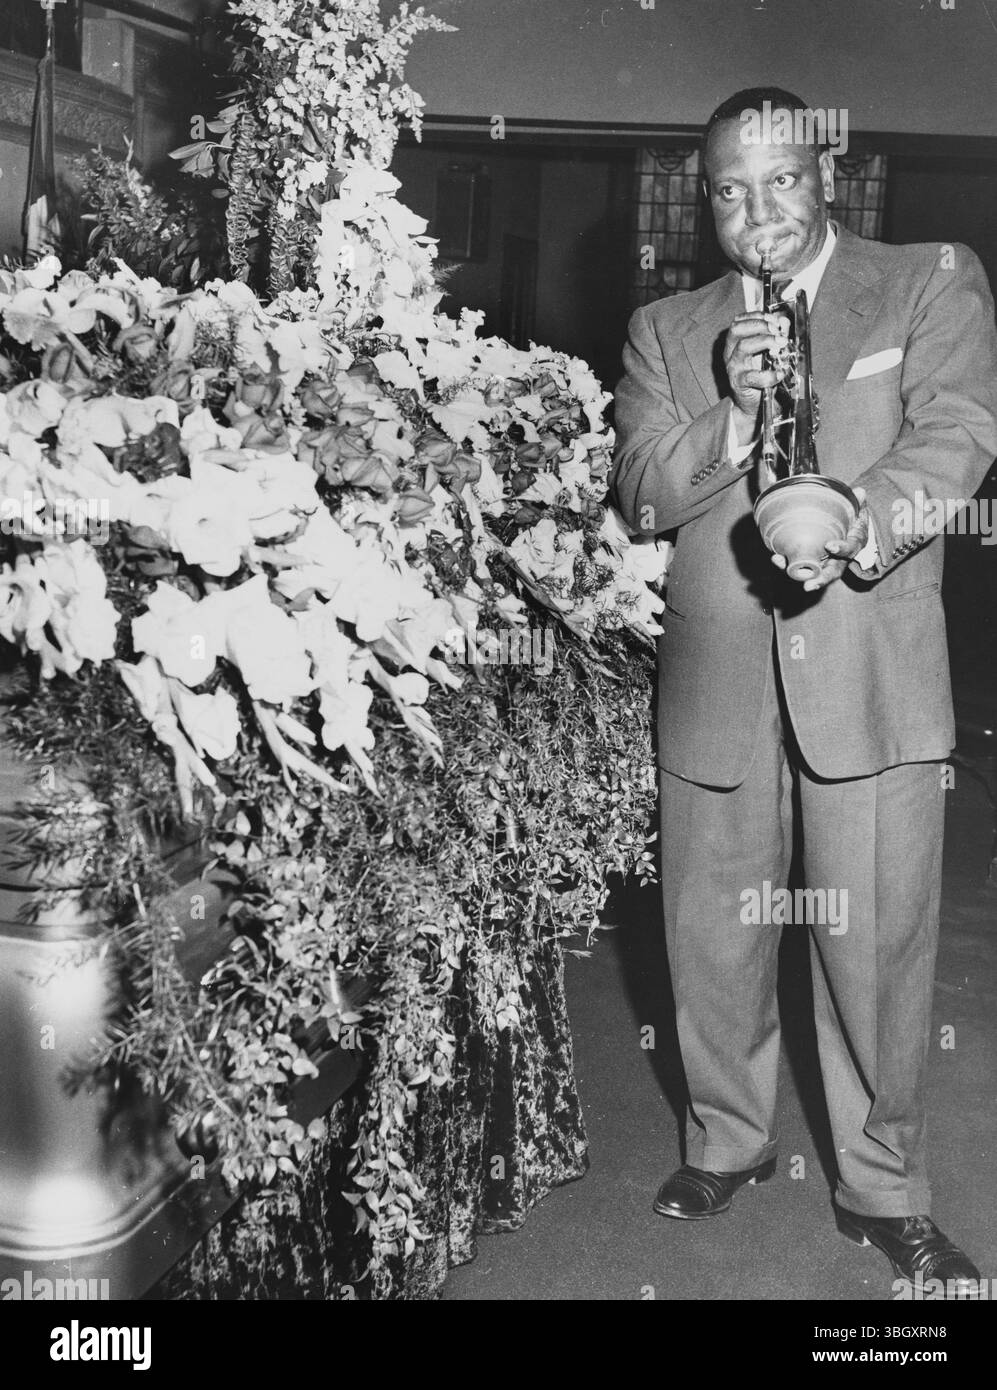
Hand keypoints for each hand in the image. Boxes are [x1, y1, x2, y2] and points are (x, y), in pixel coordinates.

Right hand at [724, 311, 789, 443]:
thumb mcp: (769, 352)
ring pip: (743, 347)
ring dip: (765, 341)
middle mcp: (731, 352)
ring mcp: (733, 367)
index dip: (757, 316)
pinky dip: (769, 374)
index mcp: (735, 342)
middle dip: (760, 325)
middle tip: (777, 331)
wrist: (753, 404)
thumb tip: (784, 323)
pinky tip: (780, 373)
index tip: (774, 319)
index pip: (739, 321)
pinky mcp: (739, 383)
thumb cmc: (760, 375)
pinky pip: (752, 376)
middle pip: (737, 330)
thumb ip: (776, 336)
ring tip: (780, 345)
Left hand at [770, 487, 870, 590]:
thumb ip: (858, 502)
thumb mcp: (859, 509)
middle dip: (820, 579)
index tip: (830, 546)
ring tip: (782, 565)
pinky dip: (788, 564)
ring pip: (813, 573)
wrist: (850, 529)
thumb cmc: (854, 519)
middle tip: (809, 585)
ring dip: (797, 573)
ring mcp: (825, 562)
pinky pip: (801, 565)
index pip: (849, 550)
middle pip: (832, 572)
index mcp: (853, 545)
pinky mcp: (812, 562)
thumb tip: (860, 491)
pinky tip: (776, 558)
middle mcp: (840, 559)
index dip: (841, 549)